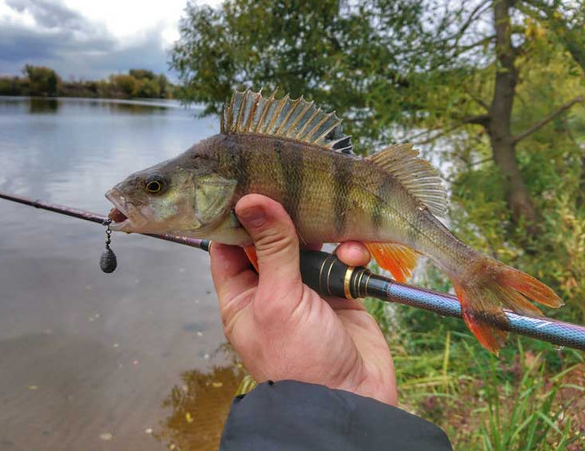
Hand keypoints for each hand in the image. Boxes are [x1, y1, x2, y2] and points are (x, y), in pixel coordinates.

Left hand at [209, 194, 397, 405]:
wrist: (350, 403)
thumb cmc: (299, 362)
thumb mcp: (277, 301)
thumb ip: (271, 248)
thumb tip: (253, 201)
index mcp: (242, 294)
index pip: (229, 245)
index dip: (236, 215)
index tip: (247, 182)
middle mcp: (271, 289)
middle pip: (274, 238)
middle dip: (289, 217)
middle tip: (298, 188)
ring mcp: (307, 290)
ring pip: (313, 245)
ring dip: (327, 235)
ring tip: (337, 229)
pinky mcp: (340, 293)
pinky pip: (343, 261)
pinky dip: (351, 254)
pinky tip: (355, 256)